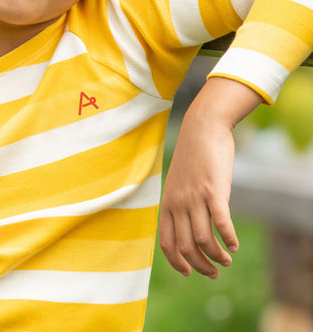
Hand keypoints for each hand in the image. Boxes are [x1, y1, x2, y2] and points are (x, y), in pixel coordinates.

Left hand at [159, 77, 261, 277]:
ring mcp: (195, 197)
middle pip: (186, 246)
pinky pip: (221, 223)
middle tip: (214, 272)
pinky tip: (234, 245)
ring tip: (226, 259)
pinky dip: (229, 239)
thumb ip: (180, 204)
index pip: (166, 242)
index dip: (177, 262)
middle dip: (201, 266)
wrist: (201, 129)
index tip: (189, 272)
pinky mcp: (214, 190)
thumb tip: (187, 227)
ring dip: (216, 256)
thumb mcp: (179, 183)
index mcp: (167, 203)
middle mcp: (178, 203)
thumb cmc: (192, 158)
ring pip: (203, 239)